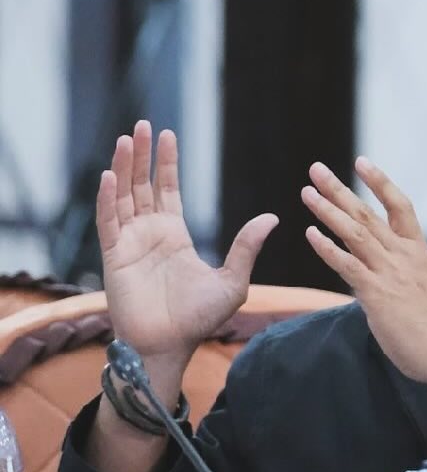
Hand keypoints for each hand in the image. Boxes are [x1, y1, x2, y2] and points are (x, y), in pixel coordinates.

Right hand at [97, 121, 277, 363]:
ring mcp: (130, 244)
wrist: (170, 346)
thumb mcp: (233, 280)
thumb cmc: (199, 319)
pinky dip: (108, 199)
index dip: (167, 163)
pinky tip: (110, 176)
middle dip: (141, 155)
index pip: (168, 190)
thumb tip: (273, 217)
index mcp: (175, 236)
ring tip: (125, 138)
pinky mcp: (115, 258)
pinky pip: (109, 222)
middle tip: (141, 125)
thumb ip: (247, 247)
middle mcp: (150, 234)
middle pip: (142, 185)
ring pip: (123, 196)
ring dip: (123, 167)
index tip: (167, 134)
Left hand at [300, 158, 426, 390]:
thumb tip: (373, 268)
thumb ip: (399, 270)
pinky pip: (348, 264)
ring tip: (307, 193)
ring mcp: (391, 272)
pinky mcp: (377, 293)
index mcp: (418, 250)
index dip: (380, 182)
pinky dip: (327, 247)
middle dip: (340, 189)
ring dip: (328, 211)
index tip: (362, 161)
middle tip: (316, 169)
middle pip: (368, 213)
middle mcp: (405, 255)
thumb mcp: (422, 285)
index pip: (400, 206)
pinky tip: (311, 234)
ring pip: (355, 232)